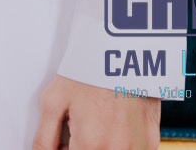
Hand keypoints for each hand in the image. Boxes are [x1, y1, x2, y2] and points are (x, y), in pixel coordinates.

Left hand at [33, 75, 159, 149]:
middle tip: (77, 131)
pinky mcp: (151, 143)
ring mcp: (137, 149)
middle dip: (80, 147)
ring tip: (95, 125)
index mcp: (91, 144)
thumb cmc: (90, 74)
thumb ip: (44, 137)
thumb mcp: (54, 101)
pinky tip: (112, 126)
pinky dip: (118, 145)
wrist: (126, 55)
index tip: (64, 142)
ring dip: (99, 146)